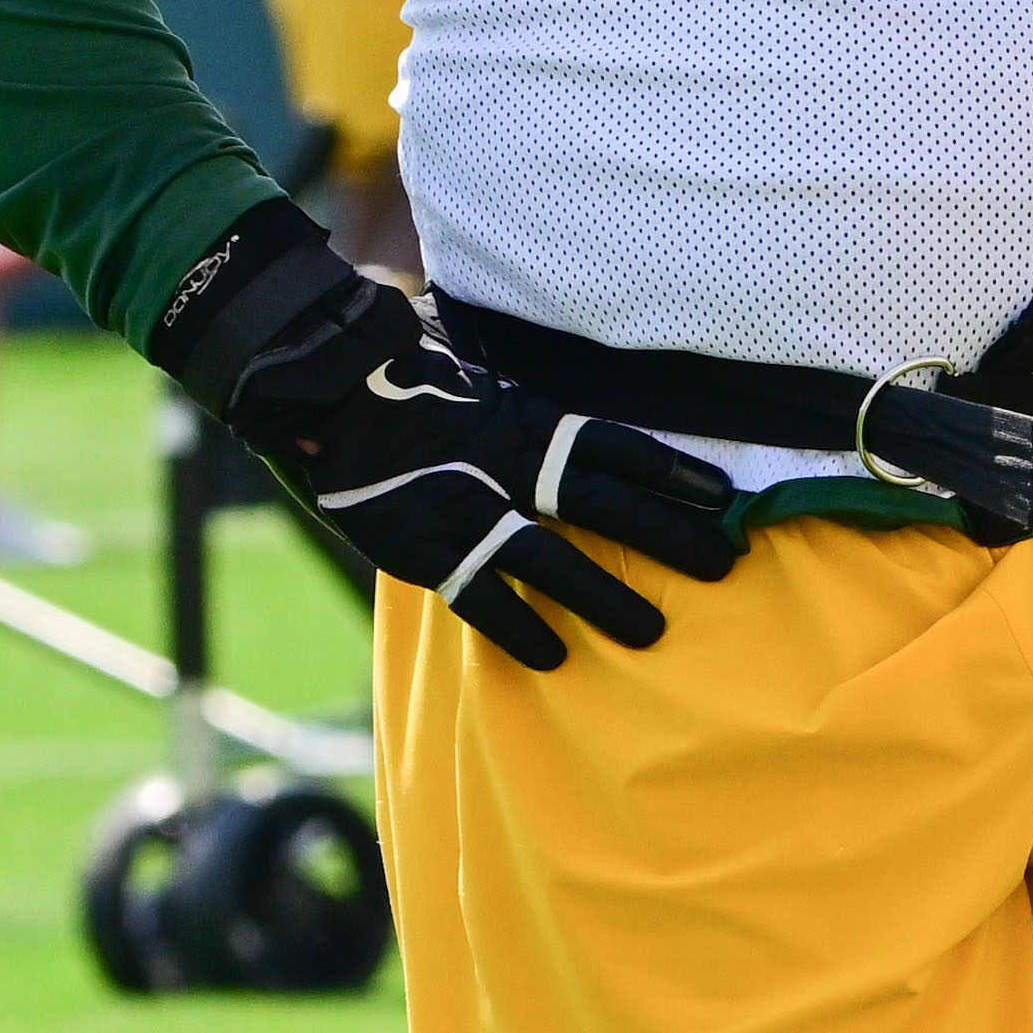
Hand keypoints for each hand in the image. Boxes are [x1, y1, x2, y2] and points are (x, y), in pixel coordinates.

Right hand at [147, 198, 748, 671]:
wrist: (305, 383)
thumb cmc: (387, 375)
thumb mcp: (464, 377)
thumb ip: (511, 400)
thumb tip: (553, 407)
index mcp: (518, 417)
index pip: (613, 445)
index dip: (672, 472)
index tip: (725, 496)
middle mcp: (501, 460)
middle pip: (605, 503)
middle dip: (670, 536)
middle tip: (727, 564)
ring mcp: (460, 504)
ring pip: (550, 559)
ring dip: (606, 597)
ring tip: (655, 633)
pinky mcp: (417, 544)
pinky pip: (478, 593)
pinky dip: (518, 627)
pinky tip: (554, 656)